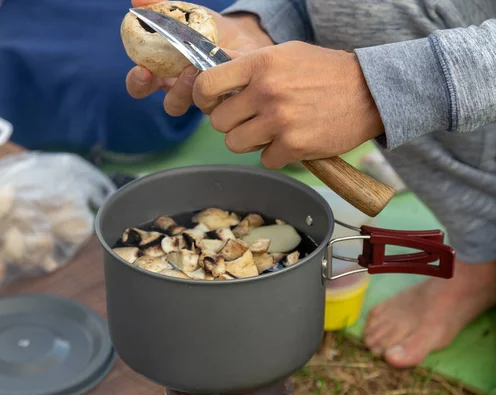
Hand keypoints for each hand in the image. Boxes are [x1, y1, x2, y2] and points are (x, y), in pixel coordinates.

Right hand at [126, 0, 272, 116]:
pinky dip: (220, 86)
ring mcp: (205, 98)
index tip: (142, 71)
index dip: (137, 82)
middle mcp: (183, 90)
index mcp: (164, 73)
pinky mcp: (226, 100)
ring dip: (195, 90)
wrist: (243, 36)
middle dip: (174, 93)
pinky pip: (220, 101)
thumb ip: (161, 8)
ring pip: (199, 106)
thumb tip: (135, 0)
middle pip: (171, 104)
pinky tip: (226, 69)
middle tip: (180, 73)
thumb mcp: (183, 14)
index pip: (141, 86)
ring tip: (201, 68)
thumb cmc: (207, 28)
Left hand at [192, 41, 384, 167]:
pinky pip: (265, 160)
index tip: (211, 103)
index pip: (207, 85)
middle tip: (249, 119)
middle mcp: (266, 91)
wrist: (371, 92)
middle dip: (231, 123)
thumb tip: (217, 84)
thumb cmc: (325, 72)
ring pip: (235, 144)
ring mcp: (279, 121)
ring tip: (269, 131)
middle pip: (218, 122)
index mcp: (260, 64)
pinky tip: (292, 141)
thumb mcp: (285, 55)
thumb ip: (250, 68)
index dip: (203, 98)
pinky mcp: (293, 146)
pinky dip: (276, 155)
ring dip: (249, 142)